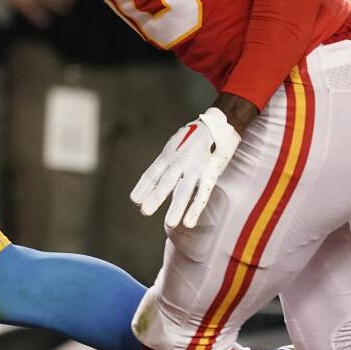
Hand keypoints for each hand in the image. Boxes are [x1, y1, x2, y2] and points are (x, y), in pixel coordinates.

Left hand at [130, 107, 240, 228]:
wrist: (215, 126)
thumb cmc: (191, 138)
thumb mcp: (173, 145)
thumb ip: (165, 161)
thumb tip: (155, 178)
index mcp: (167, 155)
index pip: (152, 174)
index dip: (143, 187)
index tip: (134, 200)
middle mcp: (178, 162)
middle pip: (165, 183)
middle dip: (155, 198)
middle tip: (145, 211)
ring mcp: (194, 168)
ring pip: (184, 191)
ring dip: (176, 208)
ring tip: (169, 223)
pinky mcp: (209, 173)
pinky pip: (202, 194)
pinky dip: (195, 209)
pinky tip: (189, 222)